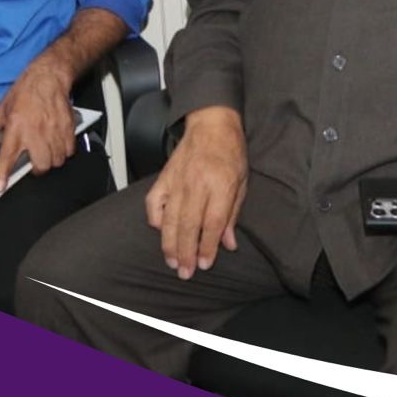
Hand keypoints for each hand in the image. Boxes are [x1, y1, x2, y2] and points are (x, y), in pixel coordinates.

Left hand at [0, 58, 76, 192]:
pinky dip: (63, 152)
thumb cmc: (25, 92)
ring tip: (45, 152)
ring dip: (51, 161)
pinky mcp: (68, 128)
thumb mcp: (0, 111)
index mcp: (15, 128)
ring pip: (56, 161)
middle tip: (33, 161)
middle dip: (37, 169)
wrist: (48, 77)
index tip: (0, 187)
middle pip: (41, 166)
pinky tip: (57, 144)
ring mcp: (54, 131)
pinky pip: (69, 151)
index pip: (7, 157)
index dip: (2, 175)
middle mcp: (35, 132)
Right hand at [144, 105, 247, 278]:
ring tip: (172, 262)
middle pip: (189, 225)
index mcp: (221, 184)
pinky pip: (154, 203)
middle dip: (186, 253)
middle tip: (185, 273)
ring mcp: (177, 180)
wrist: (211, 124)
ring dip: (170, 244)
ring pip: (170, 219)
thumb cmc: (231, 152)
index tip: (204, 264)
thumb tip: (228, 244)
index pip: (212, 222)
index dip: (208, 246)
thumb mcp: (242, 181)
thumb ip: (233, 214)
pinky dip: (156, 220)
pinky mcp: (164, 177)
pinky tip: (161, 232)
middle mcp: (197, 184)